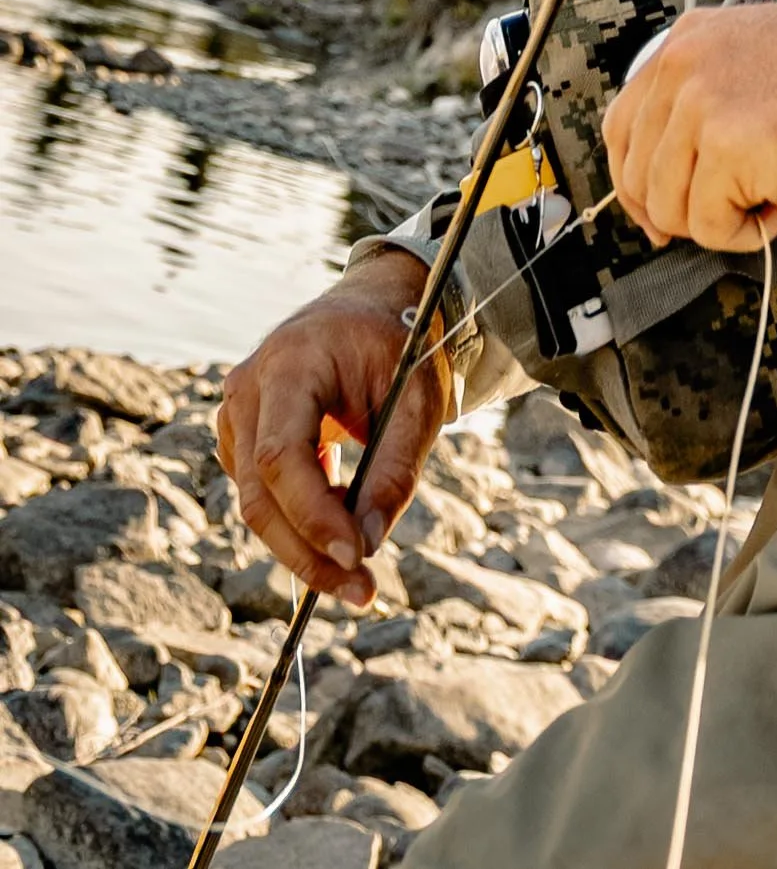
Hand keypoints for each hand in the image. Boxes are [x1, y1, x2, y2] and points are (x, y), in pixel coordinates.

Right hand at [216, 248, 447, 608]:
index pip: (282, 455)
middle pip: (260, 493)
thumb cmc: (397, 348)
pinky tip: (339, 520)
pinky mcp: (240, 435)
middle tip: (360, 591)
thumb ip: (394, 468)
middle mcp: (247, 387)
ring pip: (256, 503)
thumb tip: (367, 544)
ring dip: (303, 545)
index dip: (313, 514)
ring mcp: (235, 411)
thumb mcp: (417, 399)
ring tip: (359, 563)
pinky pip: (261, 494)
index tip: (356, 556)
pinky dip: (298, 521)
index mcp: (290, 361)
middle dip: (307, 552)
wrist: (371, 309)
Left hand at [603, 2, 776, 252]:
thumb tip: (668, 174)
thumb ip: (703, 99)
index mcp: (685, 42)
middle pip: (637, 173)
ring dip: (718, 218)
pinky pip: (710, 226)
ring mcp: (699, 107)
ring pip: (669, 207)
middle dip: (678, 209)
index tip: (657, 207)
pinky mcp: (725, 149)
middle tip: (725, 212)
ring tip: (769, 194)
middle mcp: (682, 67)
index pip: (621, 124)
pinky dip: (746, 232)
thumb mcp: (752, 61)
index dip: (635, 179)